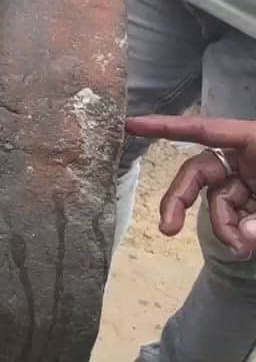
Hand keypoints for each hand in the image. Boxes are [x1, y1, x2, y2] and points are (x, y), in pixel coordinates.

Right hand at [126, 115, 255, 254]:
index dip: (166, 127)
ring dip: (222, 226)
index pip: (205, 129)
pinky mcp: (252, 200)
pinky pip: (232, 215)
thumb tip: (243, 237)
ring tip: (241, 249)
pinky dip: (234, 231)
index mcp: (254, 141)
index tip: (130, 125)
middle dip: (181, 200)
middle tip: (168, 230)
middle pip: (199, 172)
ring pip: (216, 199)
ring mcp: (249, 180)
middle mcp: (246, 158)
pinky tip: (245, 245)